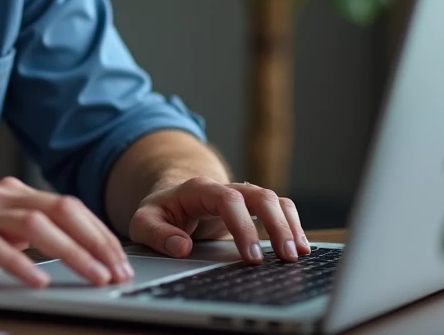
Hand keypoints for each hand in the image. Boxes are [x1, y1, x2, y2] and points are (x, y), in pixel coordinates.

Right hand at [0, 177, 134, 299]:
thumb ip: (25, 235)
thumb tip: (77, 251)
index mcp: (7, 194)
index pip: (67, 206)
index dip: (99, 233)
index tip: (121, 260)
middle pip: (60, 209)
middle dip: (96, 241)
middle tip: (118, 272)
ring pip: (37, 225)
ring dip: (72, 252)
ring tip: (94, 277)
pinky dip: (23, 265)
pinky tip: (41, 282)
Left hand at [128, 177, 309, 263]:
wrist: (169, 199)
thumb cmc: (158, 212)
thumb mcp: (142, 222)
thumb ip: (157, 234)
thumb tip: (182, 246)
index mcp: (199, 189)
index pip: (228, 200)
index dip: (243, 226)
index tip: (252, 256)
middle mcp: (225, 188)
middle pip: (259, 195)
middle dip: (276, 225)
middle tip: (286, 256)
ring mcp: (241, 196)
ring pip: (274, 200)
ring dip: (290, 224)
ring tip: (299, 253)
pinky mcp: (251, 207)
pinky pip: (279, 208)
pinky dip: (293, 224)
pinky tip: (300, 246)